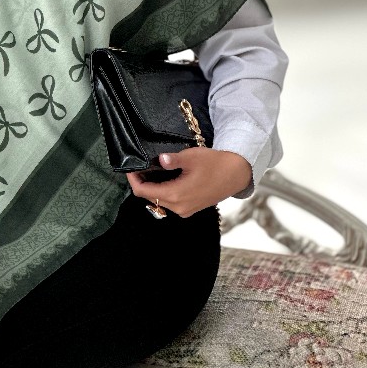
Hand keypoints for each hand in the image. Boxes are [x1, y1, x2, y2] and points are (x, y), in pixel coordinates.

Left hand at [126, 148, 251, 217]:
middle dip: (141, 183)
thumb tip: (160, 159)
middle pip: (150, 197)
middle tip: (138, 167)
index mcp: (176, 195)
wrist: (236, 174)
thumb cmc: (214, 164)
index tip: (129, 168)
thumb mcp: (192, 157)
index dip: (133, 180)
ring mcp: (185, 210)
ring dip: (151, 188)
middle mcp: (179, 207)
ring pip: (159, 201)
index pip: (143, 192)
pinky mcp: (191, 208)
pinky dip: (162, 191)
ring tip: (148, 171)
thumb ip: (172, 159)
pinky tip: (163, 178)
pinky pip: (170, 202)